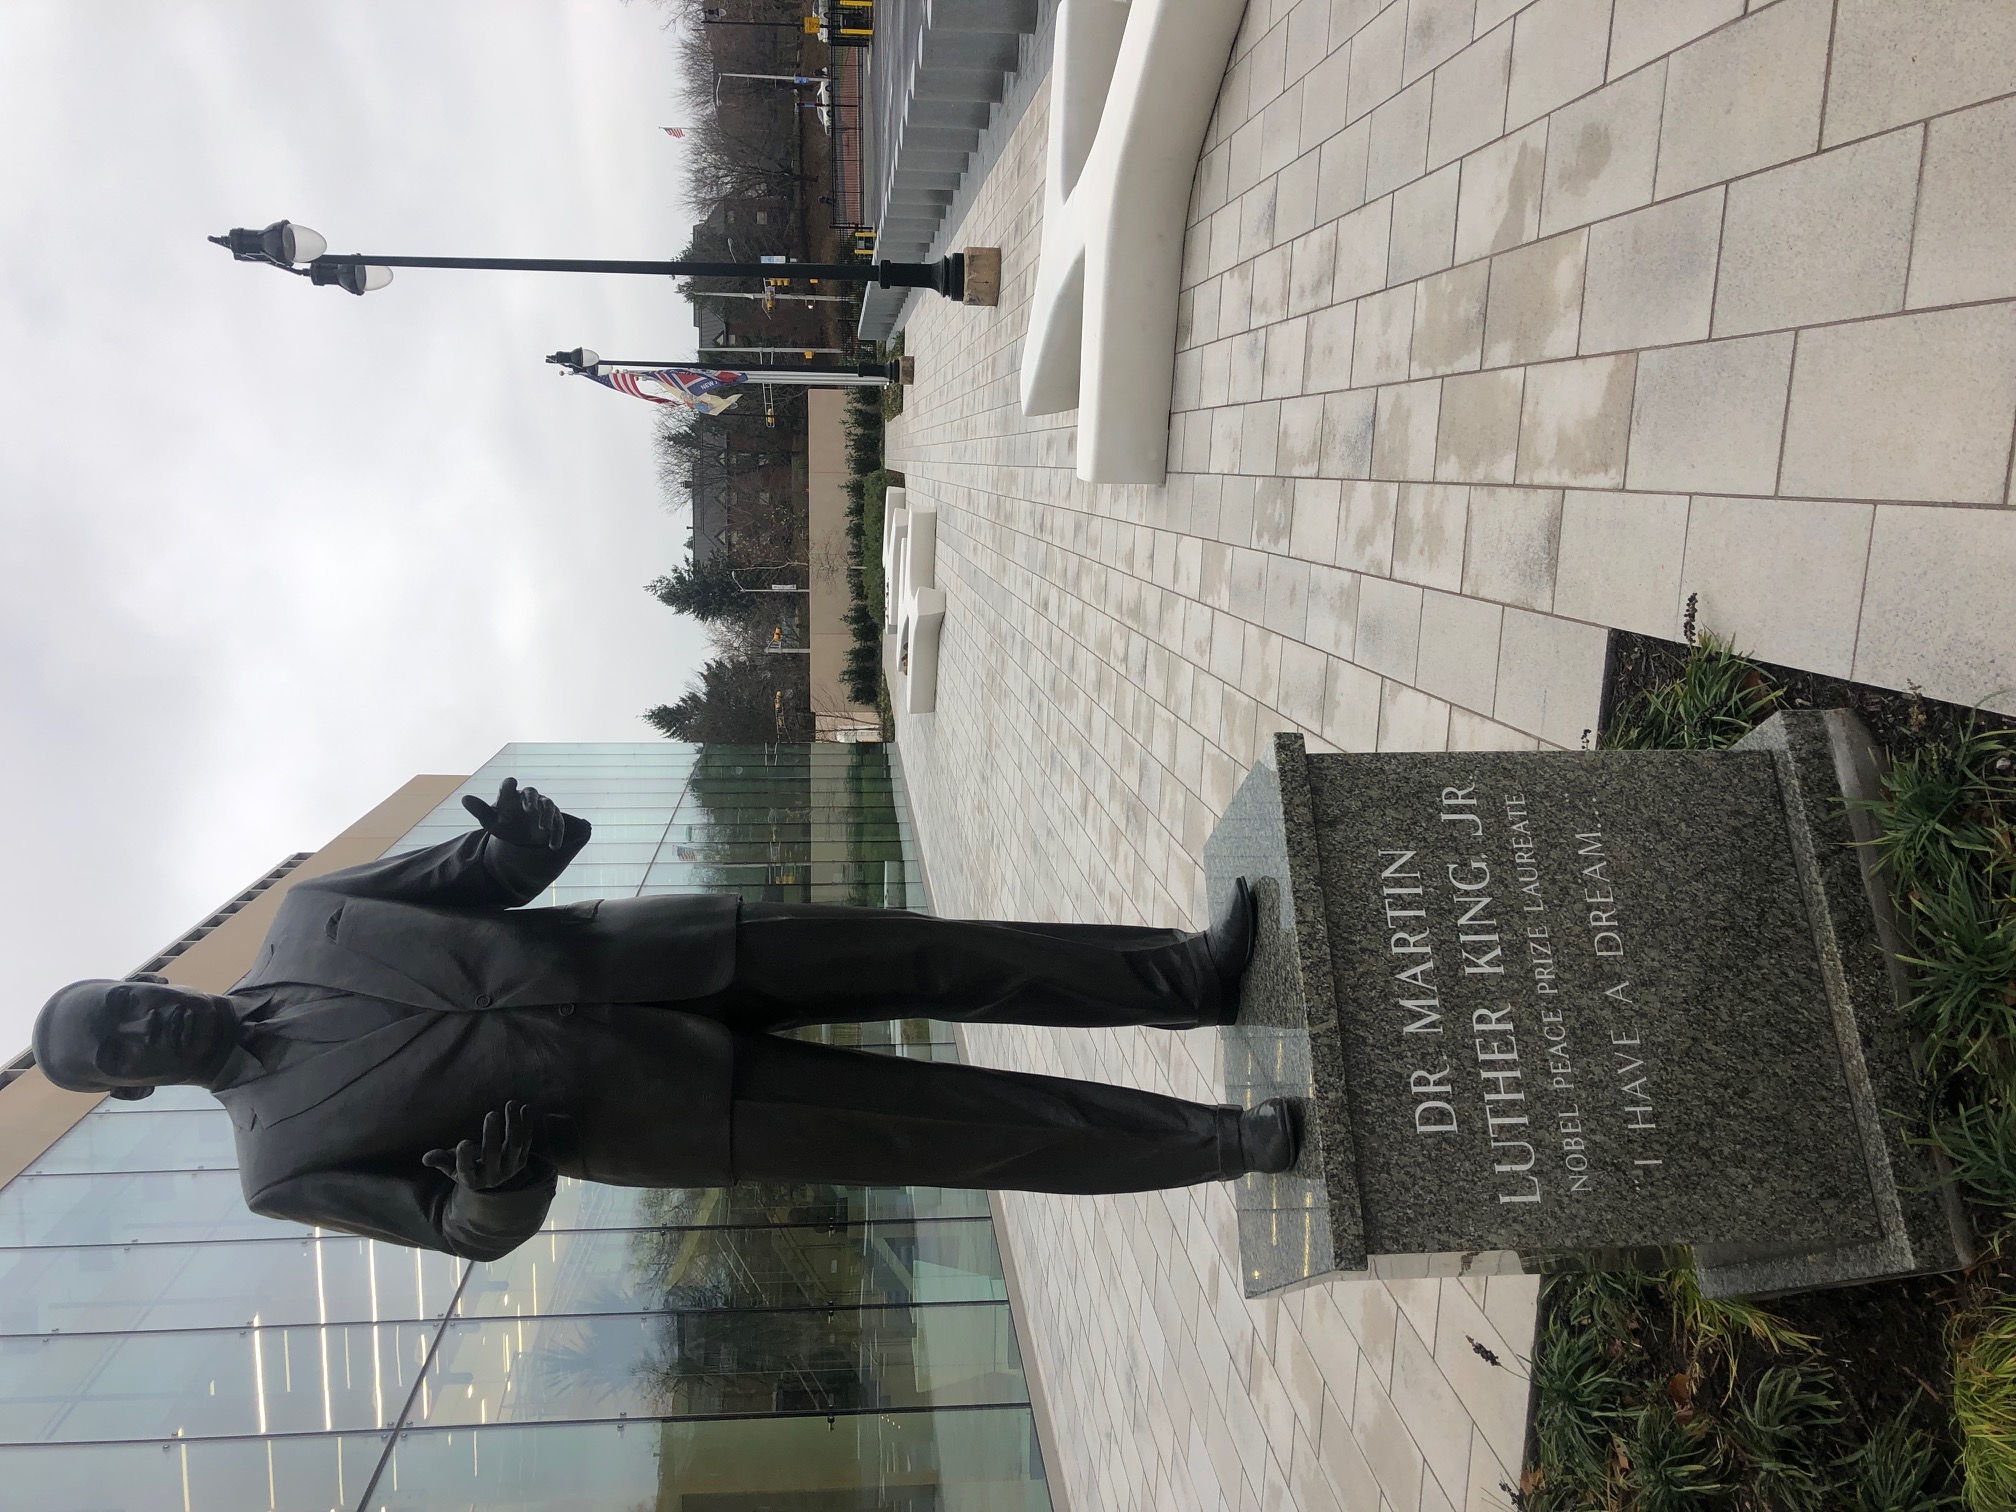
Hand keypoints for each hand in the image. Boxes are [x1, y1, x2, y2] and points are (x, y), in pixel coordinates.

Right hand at [422, 1101, 536, 1190]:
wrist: (491, 1178)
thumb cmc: (467, 1167)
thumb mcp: (451, 1166)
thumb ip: (441, 1160)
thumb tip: (426, 1158)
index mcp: (471, 1180)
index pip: (466, 1170)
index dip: (464, 1158)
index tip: (463, 1142)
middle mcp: (492, 1177)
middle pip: (493, 1155)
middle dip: (492, 1134)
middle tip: (491, 1114)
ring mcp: (510, 1169)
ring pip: (514, 1145)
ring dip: (513, 1124)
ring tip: (510, 1104)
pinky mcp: (522, 1159)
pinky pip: (527, 1140)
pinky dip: (527, 1124)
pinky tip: (525, 1107)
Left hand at [462, 777, 566, 850]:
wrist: (523, 838)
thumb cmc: (505, 826)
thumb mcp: (491, 823)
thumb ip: (480, 811)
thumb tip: (464, 798)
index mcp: (511, 796)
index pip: (508, 785)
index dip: (509, 785)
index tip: (511, 785)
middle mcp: (528, 798)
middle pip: (531, 792)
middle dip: (531, 800)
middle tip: (529, 810)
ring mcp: (543, 807)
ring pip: (549, 804)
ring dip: (547, 815)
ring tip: (543, 828)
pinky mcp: (555, 818)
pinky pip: (559, 823)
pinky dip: (557, 834)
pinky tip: (552, 846)